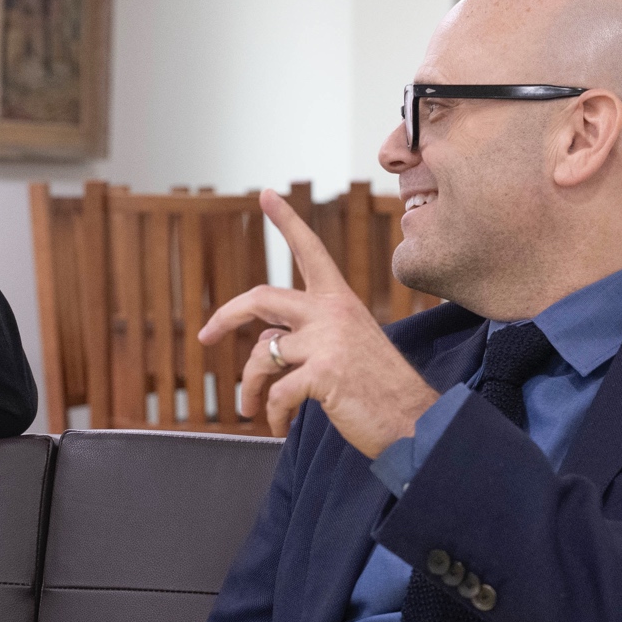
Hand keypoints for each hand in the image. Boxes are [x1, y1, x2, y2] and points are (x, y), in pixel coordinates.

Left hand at [198, 190, 438, 451]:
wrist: (415, 422)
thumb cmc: (379, 390)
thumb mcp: (344, 349)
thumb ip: (305, 337)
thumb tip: (265, 348)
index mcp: (340, 301)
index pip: (310, 250)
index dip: (286, 220)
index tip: (265, 194)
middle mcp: (332, 312)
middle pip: (260, 299)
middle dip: (224, 317)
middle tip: (205, 338)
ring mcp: (327, 341)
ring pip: (261, 356)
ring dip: (249, 388)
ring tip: (252, 409)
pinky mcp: (323, 373)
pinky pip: (276, 393)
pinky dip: (272, 415)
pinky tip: (280, 427)